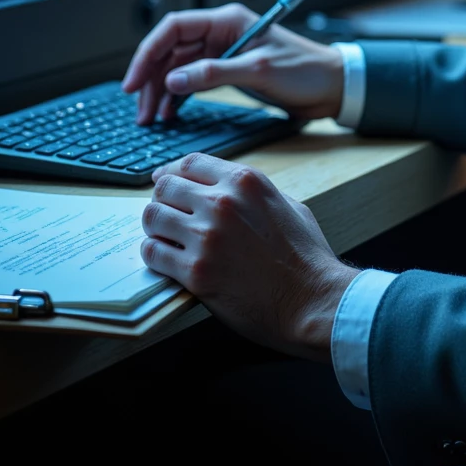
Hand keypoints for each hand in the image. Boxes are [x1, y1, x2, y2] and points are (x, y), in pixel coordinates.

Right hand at [121, 4, 344, 124]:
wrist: (332, 85)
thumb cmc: (304, 70)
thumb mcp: (259, 71)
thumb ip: (214, 74)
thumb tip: (173, 80)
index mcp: (227, 20)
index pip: (173, 29)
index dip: (148, 53)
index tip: (134, 83)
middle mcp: (221, 32)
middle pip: (171, 50)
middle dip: (151, 78)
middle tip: (140, 110)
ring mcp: (223, 51)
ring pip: (178, 67)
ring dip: (162, 90)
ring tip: (151, 119)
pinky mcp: (228, 70)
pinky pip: (193, 79)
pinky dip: (178, 95)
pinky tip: (170, 113)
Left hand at [140, 152, 359, 360]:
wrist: (313, 302)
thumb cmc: (307, 259)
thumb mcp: (289, 207)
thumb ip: (255, 194)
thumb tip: (228, 191)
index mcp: (245, 182)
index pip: (191, 163)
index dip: (171, 171)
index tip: (163, 180)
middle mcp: (222, 202)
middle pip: (166, 186)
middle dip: (162, 200)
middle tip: (164, 215)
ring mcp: (207, 236)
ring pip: (153, 217)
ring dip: (155, 228)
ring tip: (163, 239)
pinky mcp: (196, 271)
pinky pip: (153, 253)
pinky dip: (154, 255)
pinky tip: (165, 260)